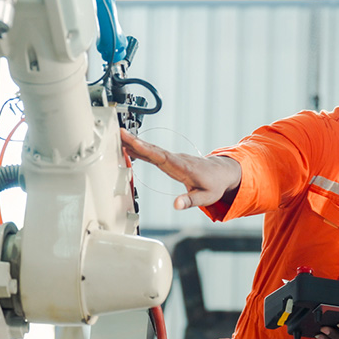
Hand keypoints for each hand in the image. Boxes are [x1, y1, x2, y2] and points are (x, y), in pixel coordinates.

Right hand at [120, 128, 241, 209]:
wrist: (221, 173)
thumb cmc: (214, 185)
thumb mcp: (206, 197)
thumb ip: (190, 201)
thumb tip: (176, 205)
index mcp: (183, 167)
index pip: (162, 157)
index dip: (147, 150)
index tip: (133, 143)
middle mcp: (176, 159)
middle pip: (153, 149)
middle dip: (136, 142)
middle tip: (119, 132)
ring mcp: (172, 158)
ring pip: (151, 150)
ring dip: (135, 143)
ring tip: (117, 137)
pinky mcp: (170, 160)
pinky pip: (153, 153)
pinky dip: (141, 150)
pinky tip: (129, 148)